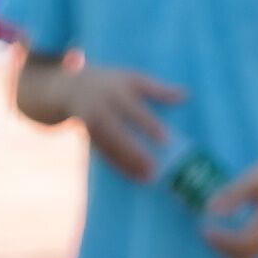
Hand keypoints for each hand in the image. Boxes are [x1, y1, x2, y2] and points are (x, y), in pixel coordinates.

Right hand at [59, 62, 186, 183]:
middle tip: (153, 168)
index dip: (148, 124)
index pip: (134, 109)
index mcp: (117, 90)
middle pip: (117, 132)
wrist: (70, 86)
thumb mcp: (133, 79)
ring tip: (146, 178)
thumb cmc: (112, 84)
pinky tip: (132, 176)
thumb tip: (186, 95)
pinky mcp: (88, 136)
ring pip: (109, 146)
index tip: (165, 140)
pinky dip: (117, 165)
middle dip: (133, 151)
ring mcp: (92, 122)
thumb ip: (158, 89)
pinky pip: (102, 153)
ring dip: (125, 163)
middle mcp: (101, 106)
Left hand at [198, 159, 257, 257]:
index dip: (221, 241)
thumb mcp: (253, 178)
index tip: (204, 229)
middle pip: (243, 256)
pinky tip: (222, 235)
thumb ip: (232, 194)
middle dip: (221, 248)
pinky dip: (233, 249)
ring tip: (210, 234)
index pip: (243, 242)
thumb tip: (209, 210)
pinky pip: (250, 254)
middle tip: (204, 232)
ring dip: (225, 251)